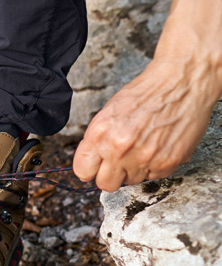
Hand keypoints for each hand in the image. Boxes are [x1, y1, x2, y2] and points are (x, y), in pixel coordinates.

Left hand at [73, 58, 217, 191]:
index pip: (83, 170)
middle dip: (110, 175)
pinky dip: (155, 166)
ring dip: (135, 169)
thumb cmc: (146, 93)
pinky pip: (154, 177)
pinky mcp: (166, 163)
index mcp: (100, 133)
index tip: (96, 167)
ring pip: (130, 182)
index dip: (90, 169)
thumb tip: (93, 162)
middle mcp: (119, 149)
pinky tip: (158, 146)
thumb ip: (98, 140)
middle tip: (119, 161)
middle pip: (105, 184)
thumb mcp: (109, 112)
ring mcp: (143, 158)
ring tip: (143, 146)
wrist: (181, 82)